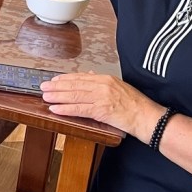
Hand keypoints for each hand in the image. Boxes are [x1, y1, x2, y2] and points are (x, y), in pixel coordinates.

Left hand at [40, 72, 160, 140]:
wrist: (147, 117)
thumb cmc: (136, 105)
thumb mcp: (119, 87)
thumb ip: (103, 82)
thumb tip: (90, 75)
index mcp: (106, 79)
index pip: (80, 77)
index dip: (65, 78)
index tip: (54, 80)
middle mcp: (102, 85)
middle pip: (74, 85)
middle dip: (57, 86)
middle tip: (43, 87)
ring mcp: (101, 97)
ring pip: (74, 96)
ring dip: (57, 96)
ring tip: (45, 97)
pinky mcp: (101, 110)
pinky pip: (79, 109)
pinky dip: (65, 109)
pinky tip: (55, 109)